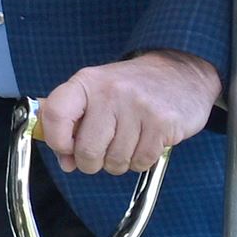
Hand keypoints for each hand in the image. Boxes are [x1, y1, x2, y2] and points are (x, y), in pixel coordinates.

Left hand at [36, 51, 218, 175]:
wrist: (181, 74)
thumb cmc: (130, 90)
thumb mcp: (94, 94)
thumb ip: (72, 126)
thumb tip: (66, 162)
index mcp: (86, 82)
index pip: (55, 115)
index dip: (56, 140)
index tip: (66, 148)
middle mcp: (111, 91)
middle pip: (87, 149)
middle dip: (90, 162)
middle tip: (100, 154)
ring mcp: (139, 106)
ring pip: (115, 161)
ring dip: (118, 162)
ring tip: (126, 143)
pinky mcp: (163, 122)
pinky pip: (140, 162)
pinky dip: (139, 162)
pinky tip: (144, 144)